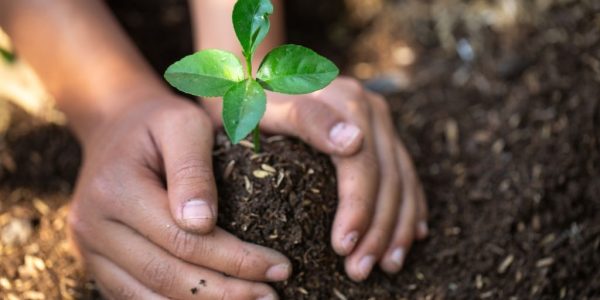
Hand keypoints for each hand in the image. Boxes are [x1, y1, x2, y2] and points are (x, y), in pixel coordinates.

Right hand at [68, 93, 289, 298]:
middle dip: (226, 292)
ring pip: (148, 297)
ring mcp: (90, 249)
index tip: (280, 267)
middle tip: (272, 296)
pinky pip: (134, 298)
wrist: (116, 126)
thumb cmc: (160, 122)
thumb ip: (192, 170)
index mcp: (115, 190)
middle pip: (167, 275)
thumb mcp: (183, 124)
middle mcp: (93, 226)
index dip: (236, 260)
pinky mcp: (97, 263)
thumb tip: (203, 224)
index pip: (184, 240)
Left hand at [204, 77, 427, 281]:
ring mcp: (381, 122)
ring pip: (403, 180)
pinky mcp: (384, 134)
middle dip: (378, 229)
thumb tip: (354, 143)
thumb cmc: (252, 99)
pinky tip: (412, 237)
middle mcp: (371, 110)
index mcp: (346, 101)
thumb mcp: (266, 106)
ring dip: (399, 227)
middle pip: (387, 177)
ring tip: (388, 266)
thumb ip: (307, 120)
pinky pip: (407, 174)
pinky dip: (412, 207)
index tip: (344, 247)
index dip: (358, 209)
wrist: (258, 77)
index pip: (361, 165)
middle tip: (360, 269)